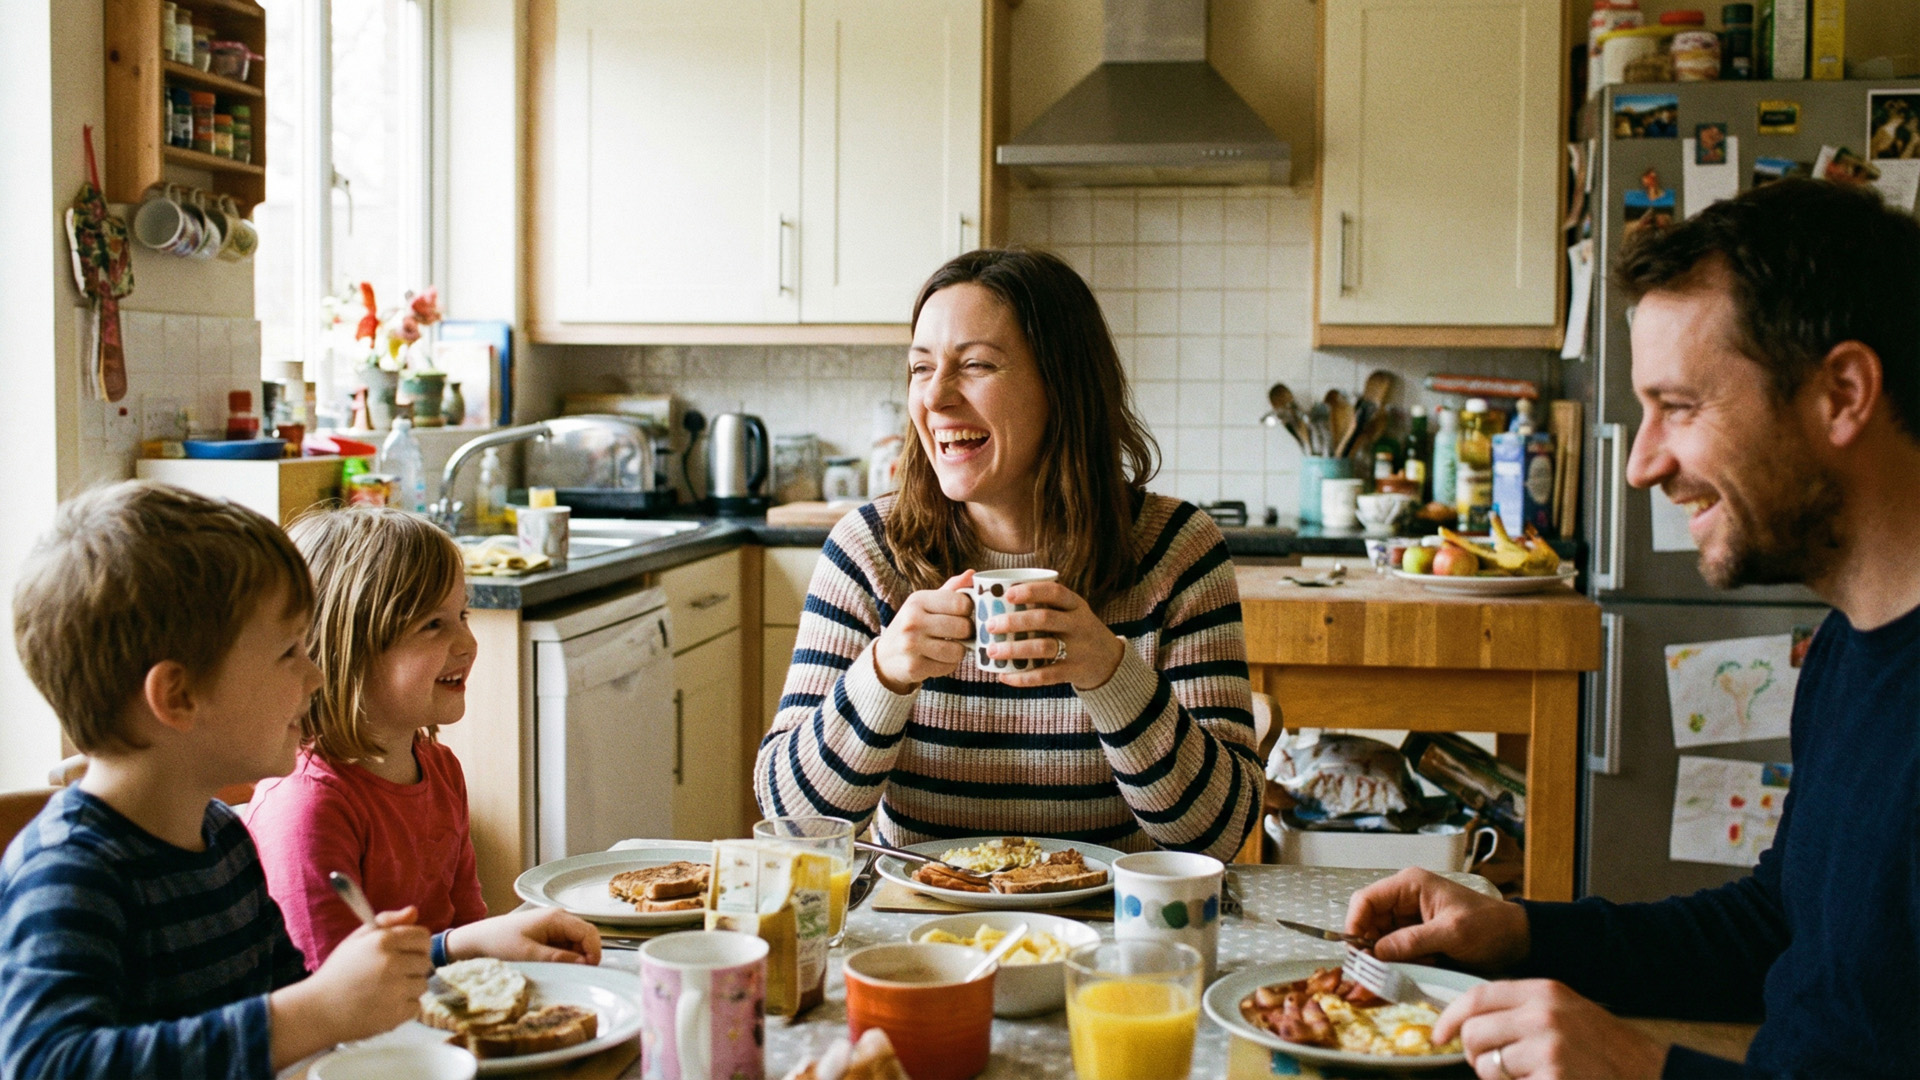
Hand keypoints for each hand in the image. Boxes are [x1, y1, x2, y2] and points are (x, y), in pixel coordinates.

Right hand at [269, 906, 432, 1066]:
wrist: (318, 1010)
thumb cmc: (338, 972)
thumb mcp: (357, 939)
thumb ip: (387, 921)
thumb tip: (414, 911)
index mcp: (383, 941)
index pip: (423, 936)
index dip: (415, 944)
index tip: (403, 952)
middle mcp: (392, 963)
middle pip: (425, 961)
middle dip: (412, 966)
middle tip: (391, 973)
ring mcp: (395, 990)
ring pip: (422, 984)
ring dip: (409, 987)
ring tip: (385, 990)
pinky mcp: (396, 1014)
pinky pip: (416, 1006)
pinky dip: (404, 1008)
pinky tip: (384, 1005)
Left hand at [446, 907, 601, 964]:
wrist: (476, 941)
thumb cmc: (499, 943)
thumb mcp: (529, 954)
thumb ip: (558, 958)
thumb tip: (583, 963)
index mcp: (556, 918)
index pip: (589, 932)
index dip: (594, 952)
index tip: (589, 971)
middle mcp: (558, 918)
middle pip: (586, 936)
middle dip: (585, 956)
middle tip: (575, 975)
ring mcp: (553, 925)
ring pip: (577, 943)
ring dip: (574, 958)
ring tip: (560, 972)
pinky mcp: (547, 934)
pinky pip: (565, 945)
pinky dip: (564, 957)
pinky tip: (553, 967)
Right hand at [873, 571, 974, 693]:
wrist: (886, 656)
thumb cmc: (913, 625)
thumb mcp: (926, 603)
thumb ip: (951, 590)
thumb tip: (972, 574)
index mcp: (918, 600)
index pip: (961, 603)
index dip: (969, 611)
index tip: (962, 615)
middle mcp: (912, 620)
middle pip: (963, 627)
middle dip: (967, 633)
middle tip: (959, 634)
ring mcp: (911, 645)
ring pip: (958, 650)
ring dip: (958, 651)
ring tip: (948, 647)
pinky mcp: (914, 667)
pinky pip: (948, 666)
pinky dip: (948, 665)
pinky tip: (937, 659)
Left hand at [985, 580, 1126, 690]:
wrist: (1110, 661)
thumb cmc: (1077, 631)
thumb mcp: (1072, 612)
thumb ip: (1046, 605)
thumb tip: (998, 598)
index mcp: (1076, 605)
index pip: (1055, 592)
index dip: (1031, 591)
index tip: (1007, 594)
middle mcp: (1079, 624)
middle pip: (1045, 619)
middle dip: (1014, 621)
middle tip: (990, 625)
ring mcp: (1078, 649)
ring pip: (1043, 647)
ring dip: (1014, 649)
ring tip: (991, 651)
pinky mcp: (1074, 671)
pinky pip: (1046, 675)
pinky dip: (1023, 677)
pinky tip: (1004, 675)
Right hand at [1345, 867, 1530, 971]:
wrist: (1517, 942)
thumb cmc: (1490, 926)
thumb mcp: (1452, 932)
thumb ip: (1413, 941)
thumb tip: (1377, 953)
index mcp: (1410, 885)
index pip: (1366, 900)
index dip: (1355, 925)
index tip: (1357, 953)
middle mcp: (1404, 901)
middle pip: (1368, 923)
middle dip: (1369, 948)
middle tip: (1373, 973)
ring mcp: (1409, 921)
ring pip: (1378, 941)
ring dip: (1384, 960)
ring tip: (1398, 974)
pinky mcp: (1416, 939)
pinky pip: (1394, 953)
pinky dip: (1397, 966)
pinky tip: (1408, 975)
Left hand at [1436, 980, 1668, 1079]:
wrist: (1648, 1073)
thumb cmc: (1602, 1046)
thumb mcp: (1564, 1010)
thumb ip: (1519, 1009)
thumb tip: (1466, 1023)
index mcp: (1544, 992)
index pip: (1477, 997)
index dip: (1450, 1017)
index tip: (1439, 1036)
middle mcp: (1544, 1016)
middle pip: (1474, 1033)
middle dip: (1474, 1055)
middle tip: (1490, 1065)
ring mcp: (1549, 1050)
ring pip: (1488, 1067)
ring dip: (1499, 1079)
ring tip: (1528, 1076)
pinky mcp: (1553, 1078)